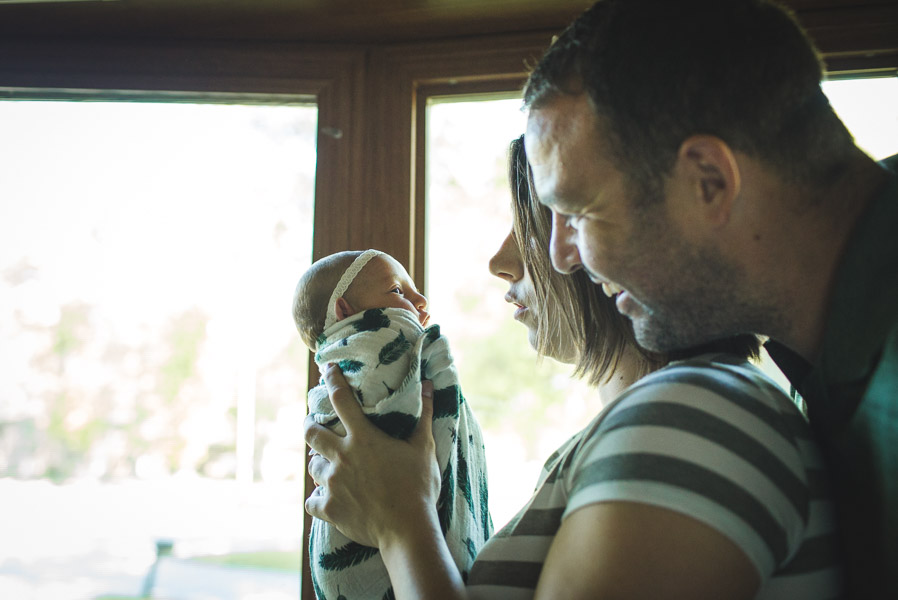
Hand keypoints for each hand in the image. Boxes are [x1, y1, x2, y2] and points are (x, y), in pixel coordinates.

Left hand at [304, 363, 441, 548]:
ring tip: (327, 465)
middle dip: (309, 425)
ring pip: (312, 466)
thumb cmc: (418, 487)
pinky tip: (325, 498)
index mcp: (363, 438)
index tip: (326, 369)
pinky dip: (317, 498)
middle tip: (313, 424)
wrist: (407, 530)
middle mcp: (342, 457)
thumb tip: (428, 386)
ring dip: (319, 463)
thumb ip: (424, 415)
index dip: (332, 380)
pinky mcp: (329, 508)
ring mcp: (332, 484)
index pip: (341, 399)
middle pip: (311, 433)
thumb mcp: (424, 448)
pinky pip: (312, 501)